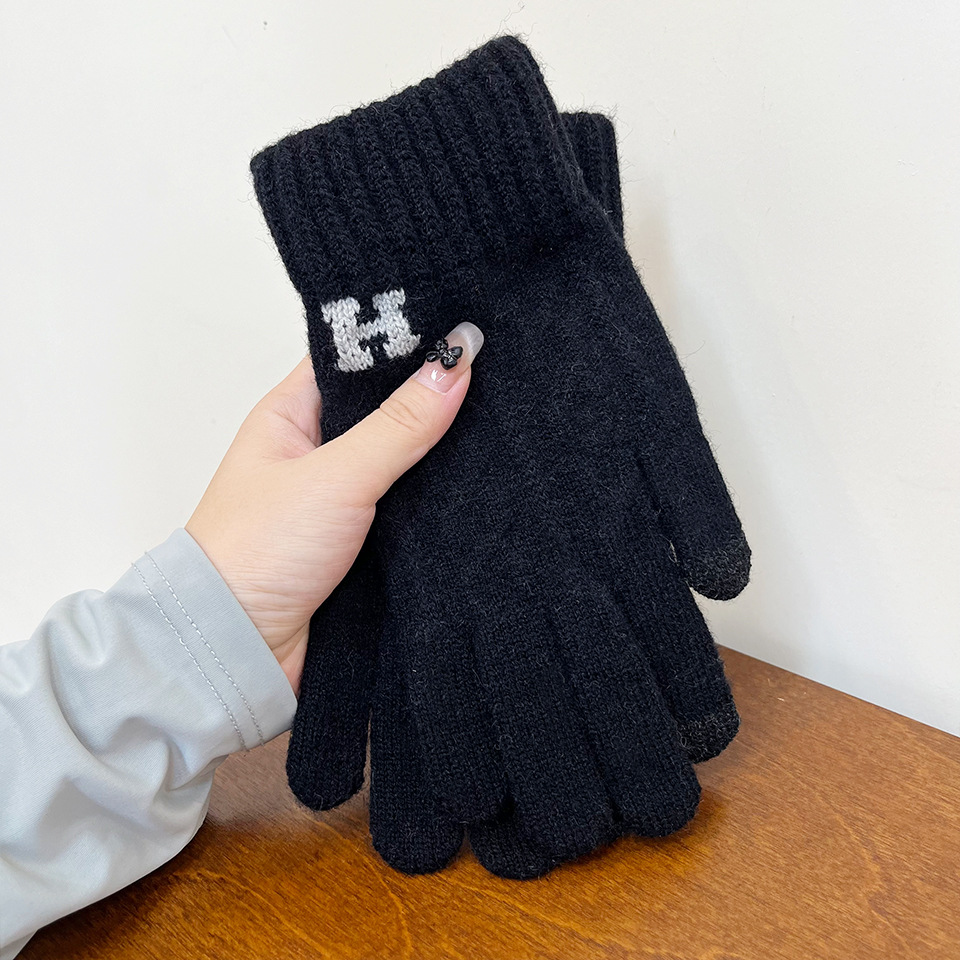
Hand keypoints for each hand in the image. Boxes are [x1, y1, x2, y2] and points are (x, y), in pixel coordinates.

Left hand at [185, 323, 482, 694]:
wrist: (241, 652)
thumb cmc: (256, 555)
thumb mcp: (336, 476)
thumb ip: (399, 424)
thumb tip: (454, 362)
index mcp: (291, 416)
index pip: (351, 359)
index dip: (399, 340)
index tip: (457, 325)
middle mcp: (315, 451)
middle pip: (384, 409)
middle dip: (430, 397)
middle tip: (494, 370)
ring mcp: (340, 498)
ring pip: (402, 460)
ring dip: (438, 453)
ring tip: (499, 420)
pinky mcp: (362, 543)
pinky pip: (408, 508)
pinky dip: (435, 500)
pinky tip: (474, 485)